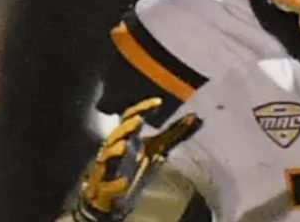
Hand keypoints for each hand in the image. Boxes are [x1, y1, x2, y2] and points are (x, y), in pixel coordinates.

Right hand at [72, 98, 201, 221]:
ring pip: (107, 157)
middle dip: (126, 127)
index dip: (143, 108)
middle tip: (138, 121)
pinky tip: (123, 183)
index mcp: (128, 137)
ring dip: (114, 151)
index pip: (131, 116)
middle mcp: (115, 149)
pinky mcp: (105, 191)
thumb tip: (194, 117)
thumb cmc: (135, 166)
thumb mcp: (157, 148)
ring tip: (123, 146)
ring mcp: (107, 169)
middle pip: (117, 134)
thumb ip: (174, 133)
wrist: (115, 197)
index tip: (158, 102)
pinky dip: (114, 185)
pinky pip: (108, 187)